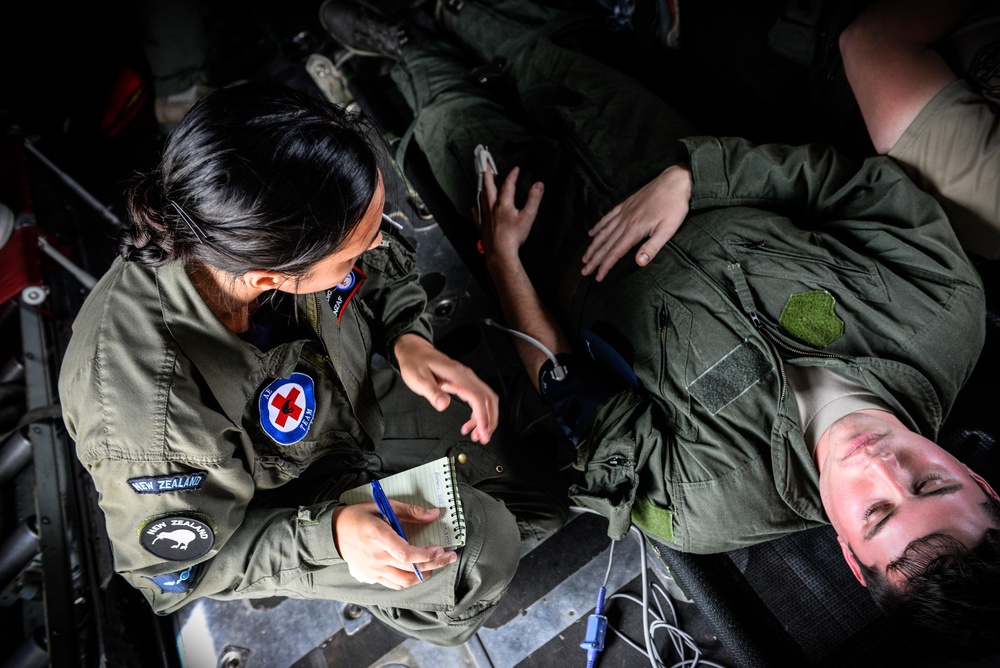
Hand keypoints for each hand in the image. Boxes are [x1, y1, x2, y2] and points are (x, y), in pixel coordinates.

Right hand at [333, 502, 456, 588]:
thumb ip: (409, 511)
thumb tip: (433, 514)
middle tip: (450, 556)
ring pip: (405, 581)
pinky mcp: (372, 576)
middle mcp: (376, 556)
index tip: (440, 549)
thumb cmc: (359, 516)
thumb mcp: (382, 505)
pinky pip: (395, 584)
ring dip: (425, 574)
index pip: (405, 553)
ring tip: (436, 564)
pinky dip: (410, 580)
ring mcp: (374, 569)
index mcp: (377, 535)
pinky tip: (419, 571)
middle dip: (435, 564)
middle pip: (410, 568)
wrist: (333, 532)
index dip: (425, 555)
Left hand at [394, 333, 498, 442]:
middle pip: (489, 398)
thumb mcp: (419, 379)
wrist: (414, 351)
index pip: (477, 397)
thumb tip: (444, 404)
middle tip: (484, 437)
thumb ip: (433, 393)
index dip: (482, 416)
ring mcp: (466, 378)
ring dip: (485, 418)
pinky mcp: (464, 382)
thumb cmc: (416, 363)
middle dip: (490, 420)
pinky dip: (478, 413)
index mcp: (456, 375)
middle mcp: (465, 376)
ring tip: (477, 434)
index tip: (482, 432)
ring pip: (486, 399)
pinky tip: (470, 423)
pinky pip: (478, 398)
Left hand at [476, 165, 544, 264]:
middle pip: (489, 187)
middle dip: (488, 174)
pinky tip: (473, 207)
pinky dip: (476, 209)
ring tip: (482, 182)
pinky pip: (477, 215)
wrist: (501, 253)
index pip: (508, 184)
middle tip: (486, 165)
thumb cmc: (513, 237)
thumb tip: (538, 185)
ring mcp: (486, 217)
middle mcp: (492, 208)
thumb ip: (533, 199)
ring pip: (482, 198)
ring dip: (483, 188)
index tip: (516, 169)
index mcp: (504, 204)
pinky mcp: (483, 226)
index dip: (512, 175)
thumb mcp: (528, 216)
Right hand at [581, 163, 691, 280]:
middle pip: (605, 244)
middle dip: (594, 259)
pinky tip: (592, 232)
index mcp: (635, 230)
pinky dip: (598, 226)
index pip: (615, 252)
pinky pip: (608, 217)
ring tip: (584, 256)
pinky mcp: (626, 204)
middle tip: (584, 271)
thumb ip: (652, 247)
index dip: (605, 266)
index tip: (598, 277)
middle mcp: (625, 221)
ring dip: (593, 246)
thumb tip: (639, 262)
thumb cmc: (675, 206)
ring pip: (603, 232)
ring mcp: (624, 212)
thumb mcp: (668, 230)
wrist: (676, 181)